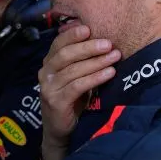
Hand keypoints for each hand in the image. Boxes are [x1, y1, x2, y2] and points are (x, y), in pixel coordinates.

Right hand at [38, 25, 119, 159]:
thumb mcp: (74, 77)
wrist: (60, 130)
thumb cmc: (71, 100)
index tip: (90, 28)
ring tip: (114, 57)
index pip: (59, 43)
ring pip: (73, 69)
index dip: (73, 34)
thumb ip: (81, 61)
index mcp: (49, 63)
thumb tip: (103, 40)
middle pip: (66, 54)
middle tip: (109, 44)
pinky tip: (109, 74)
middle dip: (89, 47)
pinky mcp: (56, 101)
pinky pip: (77, 86)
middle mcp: (45, 72)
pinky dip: (95, 78)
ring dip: (96, 62)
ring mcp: (49, 87)